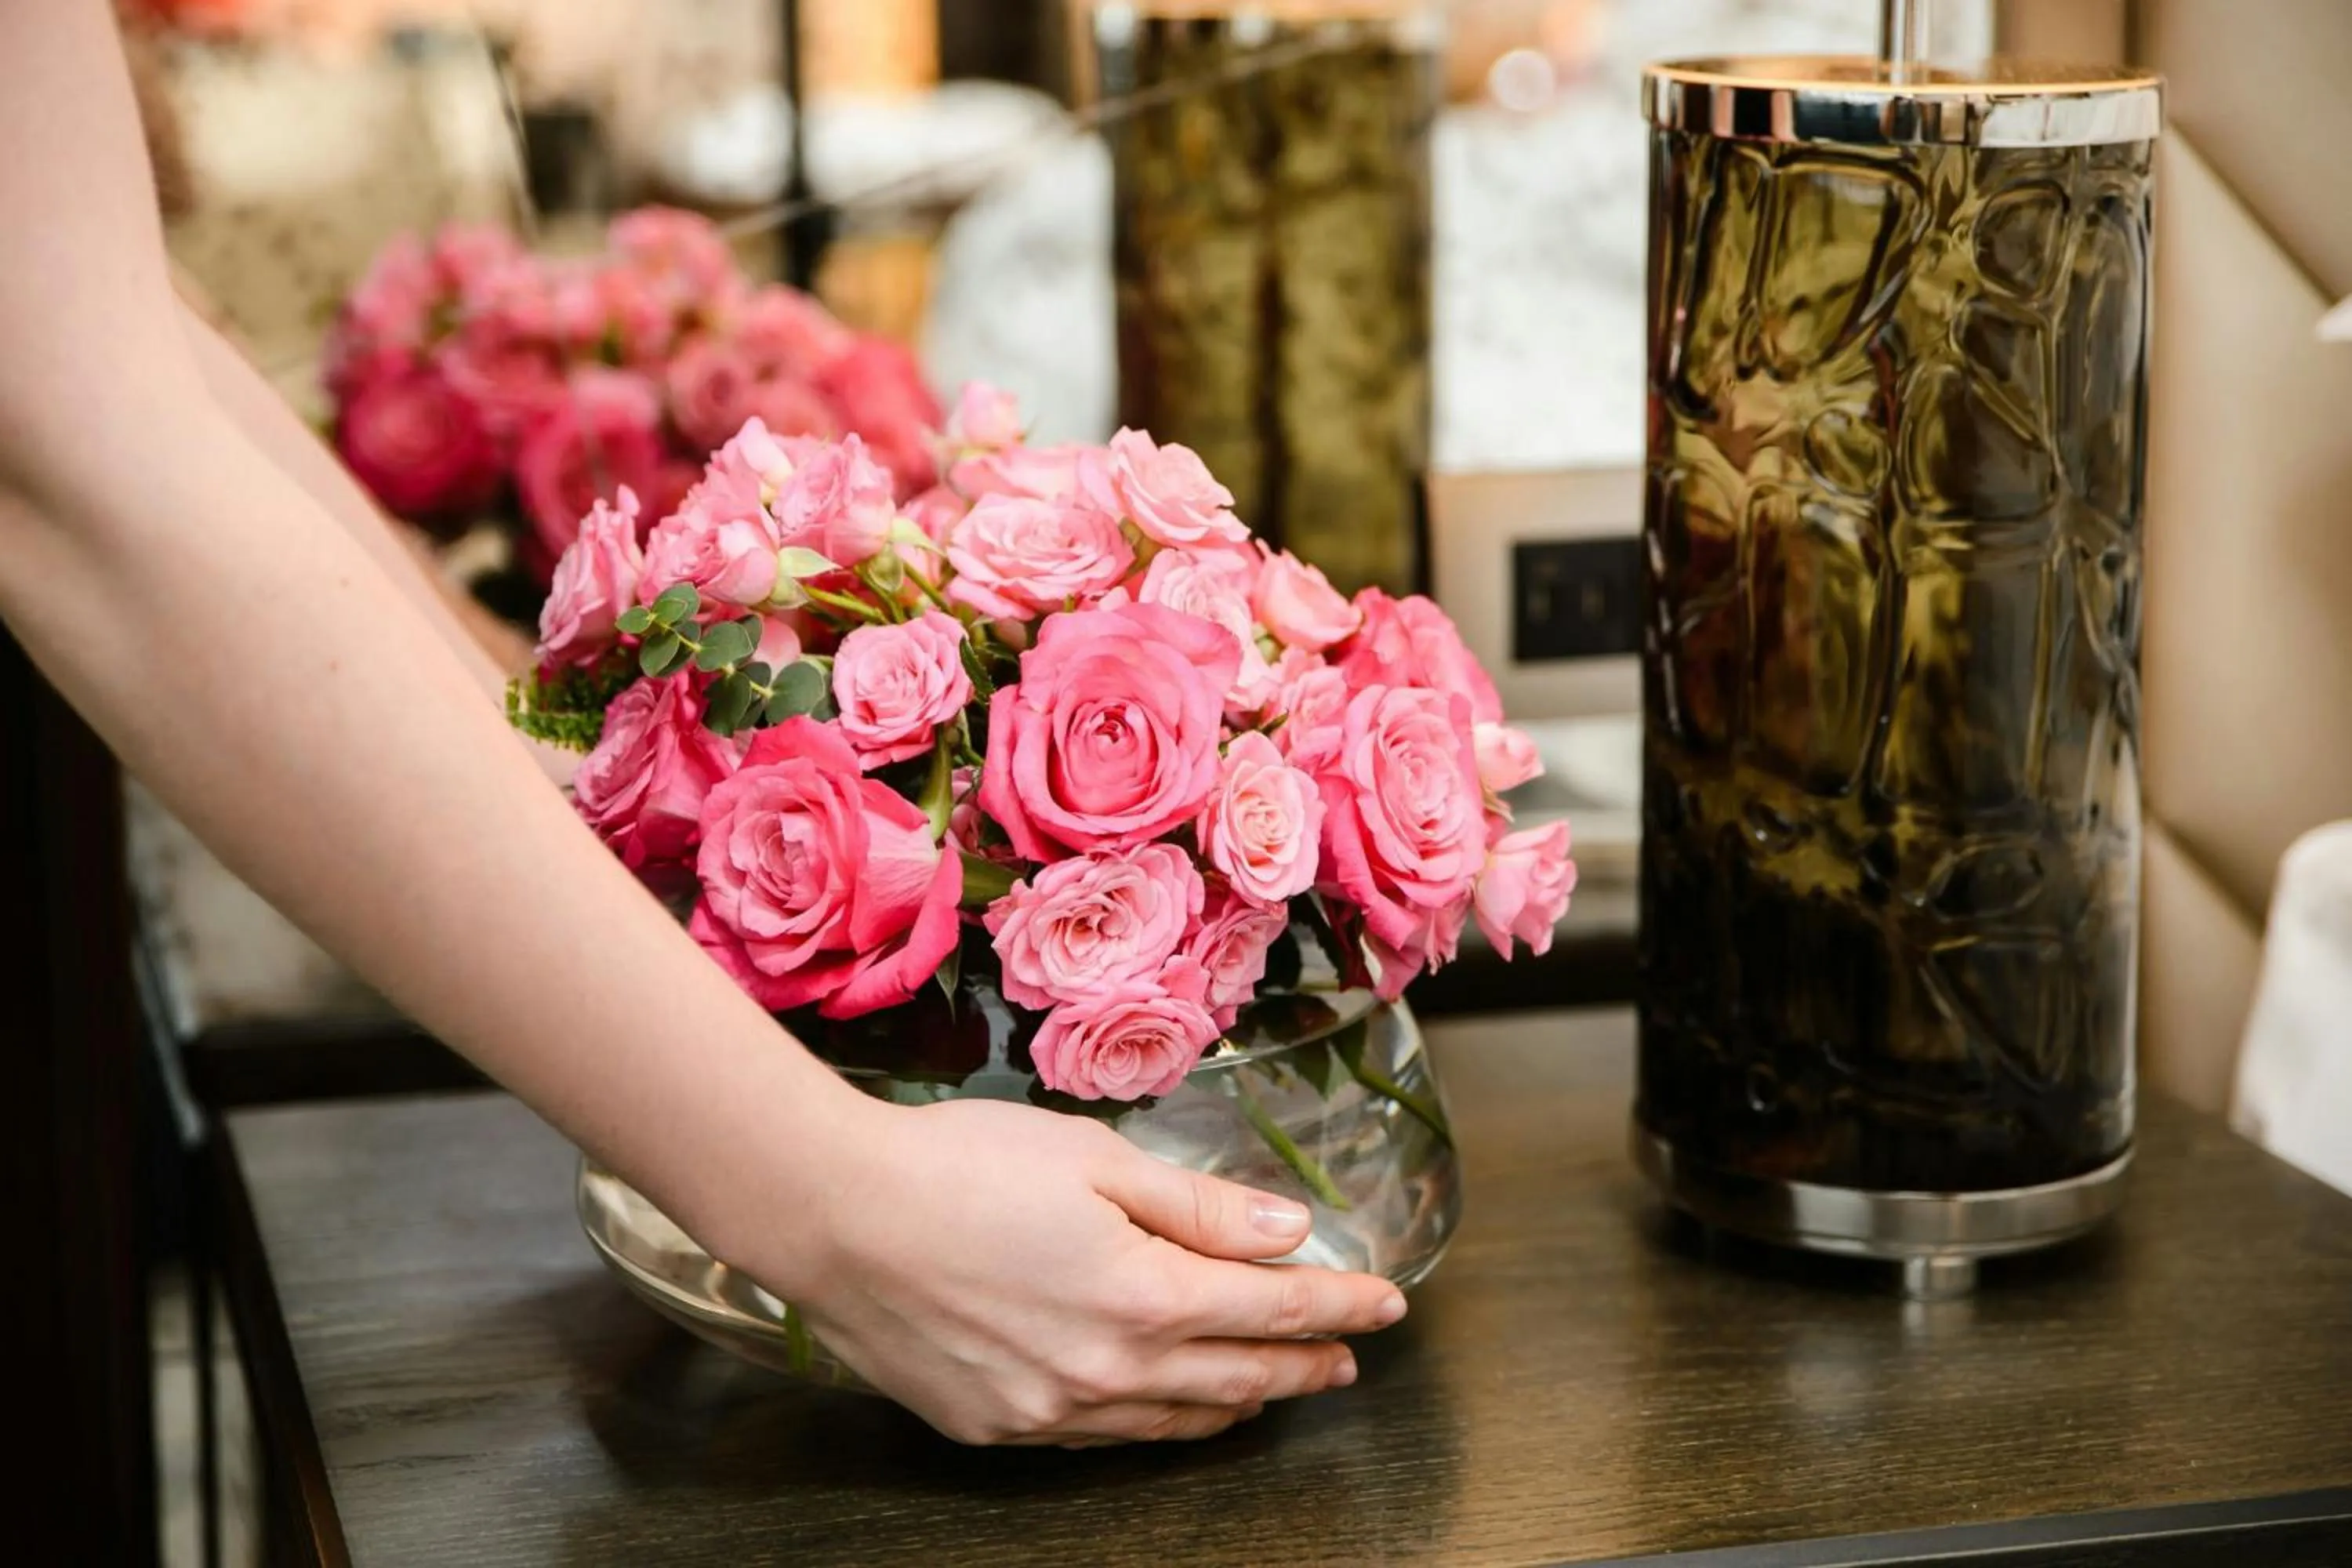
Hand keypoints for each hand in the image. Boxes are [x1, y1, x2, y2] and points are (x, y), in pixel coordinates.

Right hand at [704, 1095, 1407, 1445]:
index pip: (1276, 1309)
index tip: (1388, 1300)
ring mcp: (1050, 1410)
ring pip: (1174, 1423)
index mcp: (1144, 1295)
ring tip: (1275, 1387)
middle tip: (1349, 1358)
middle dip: (1306, 1365)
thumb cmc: (959, 1165)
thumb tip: (1290, 1232)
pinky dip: (1155, 1423)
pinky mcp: (997, 1426)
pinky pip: (1102, 1438)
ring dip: (1237, 1404)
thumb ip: (1199, 1205)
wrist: (832, 1215)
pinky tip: (1168, 1407)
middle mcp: (1108, 1371)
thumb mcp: (1096, 1159)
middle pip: (1238, 1378)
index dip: (1341, 1304)